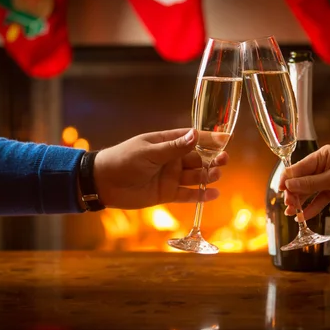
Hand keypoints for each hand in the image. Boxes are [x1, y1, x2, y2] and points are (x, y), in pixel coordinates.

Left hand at [92, 128, 227, 209]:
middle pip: (198, 158)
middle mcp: (172, 159)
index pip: (193, 139)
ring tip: (217, 175)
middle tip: (223, 160)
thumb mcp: (150, 151)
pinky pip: (187, 194)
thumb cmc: (124, 160)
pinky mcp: (167, 193)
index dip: (210, 139)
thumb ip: (174, 147)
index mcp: (167, 142)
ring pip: (195, 176)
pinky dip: (201, 195)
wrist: (103, 182)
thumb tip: (195, 134)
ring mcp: (170, 176)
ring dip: (208, 175)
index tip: (226, 139)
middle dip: (212, 159)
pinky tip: (214, 193)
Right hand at [279, 145, 329, 219]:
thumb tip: (289, 185)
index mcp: (322, 156)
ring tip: (291, 213)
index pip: (299, 167)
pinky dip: (311, 208)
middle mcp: (322, 166)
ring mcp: (327, 179)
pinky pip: (318, 200)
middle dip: (293, 193)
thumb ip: (311, 183)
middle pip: (301, 181)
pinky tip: (303, 217)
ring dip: (299, 202)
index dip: (288, 179)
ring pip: (308, 192)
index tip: (280, 191)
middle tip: (288, 205)